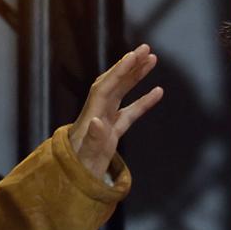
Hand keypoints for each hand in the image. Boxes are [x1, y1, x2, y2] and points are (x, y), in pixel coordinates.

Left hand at [68, 44, 163, 180]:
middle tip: (146, 48)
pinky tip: (158, 91)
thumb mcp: (86, 156)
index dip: (119, 72)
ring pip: (122, 93)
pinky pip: (129, 112)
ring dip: (136, 76)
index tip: (133, 56)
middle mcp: (97, 113)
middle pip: (113, 83)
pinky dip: (143, 101)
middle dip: (128, 65)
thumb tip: (98, 122)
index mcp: (91, 116)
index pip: (105, 88)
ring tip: (152, 59)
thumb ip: (93, 139)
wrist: (72, 181)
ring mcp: (105, 121)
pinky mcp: (112, 132)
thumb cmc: (78, 169)